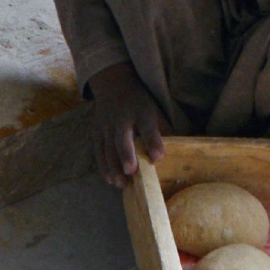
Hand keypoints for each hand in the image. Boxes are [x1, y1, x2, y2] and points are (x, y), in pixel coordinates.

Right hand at [89, 62, 166, 186]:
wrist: (113, 85)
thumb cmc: (139, 102)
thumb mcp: (153, 109)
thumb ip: (161, 128)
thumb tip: (173, 150)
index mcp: (140, 111)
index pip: (147, 126)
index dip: (153, 141)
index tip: (158, 158)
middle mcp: (121, 118)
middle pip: (122, 138)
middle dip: (126, 155)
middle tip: (130, 171)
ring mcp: (106, 126)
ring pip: (108, 148)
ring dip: (114, 166)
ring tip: (122, 184)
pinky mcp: (97, 133)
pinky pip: (99, 151)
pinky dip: (103, 166)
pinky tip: (110, 179)